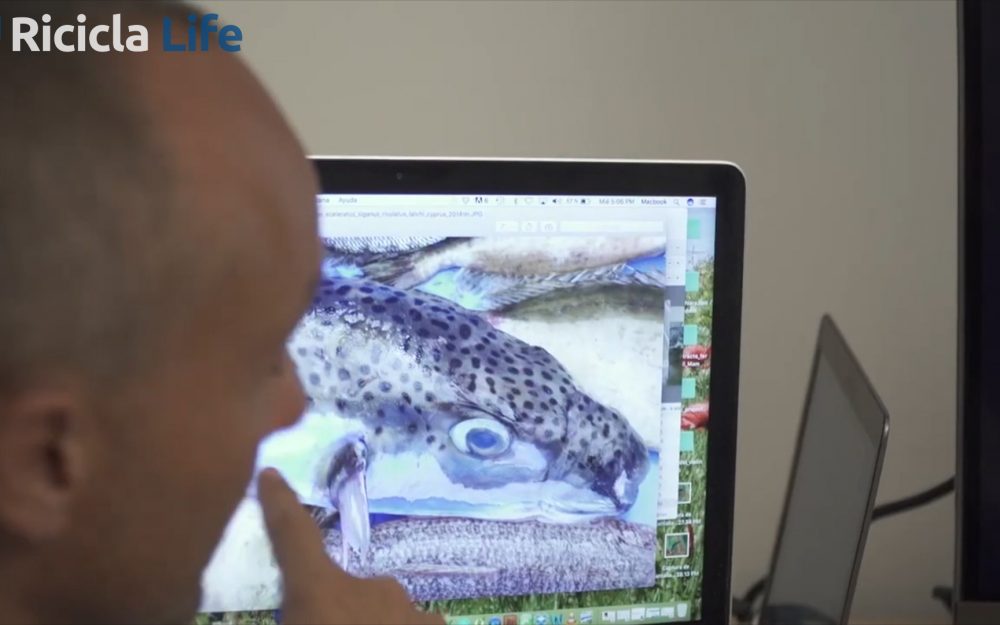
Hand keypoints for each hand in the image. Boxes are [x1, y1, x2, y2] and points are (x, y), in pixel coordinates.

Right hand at [257, 468, 443, 624]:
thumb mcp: (299, 621)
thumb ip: (295, 611)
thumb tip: (298, 604)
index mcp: (322, 595)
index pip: (293, 536)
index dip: (279, 504)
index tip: (270, 473)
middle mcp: (371, 591)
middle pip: (341, 595)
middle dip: (331, 619)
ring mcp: (413, 613)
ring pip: (381, 619)